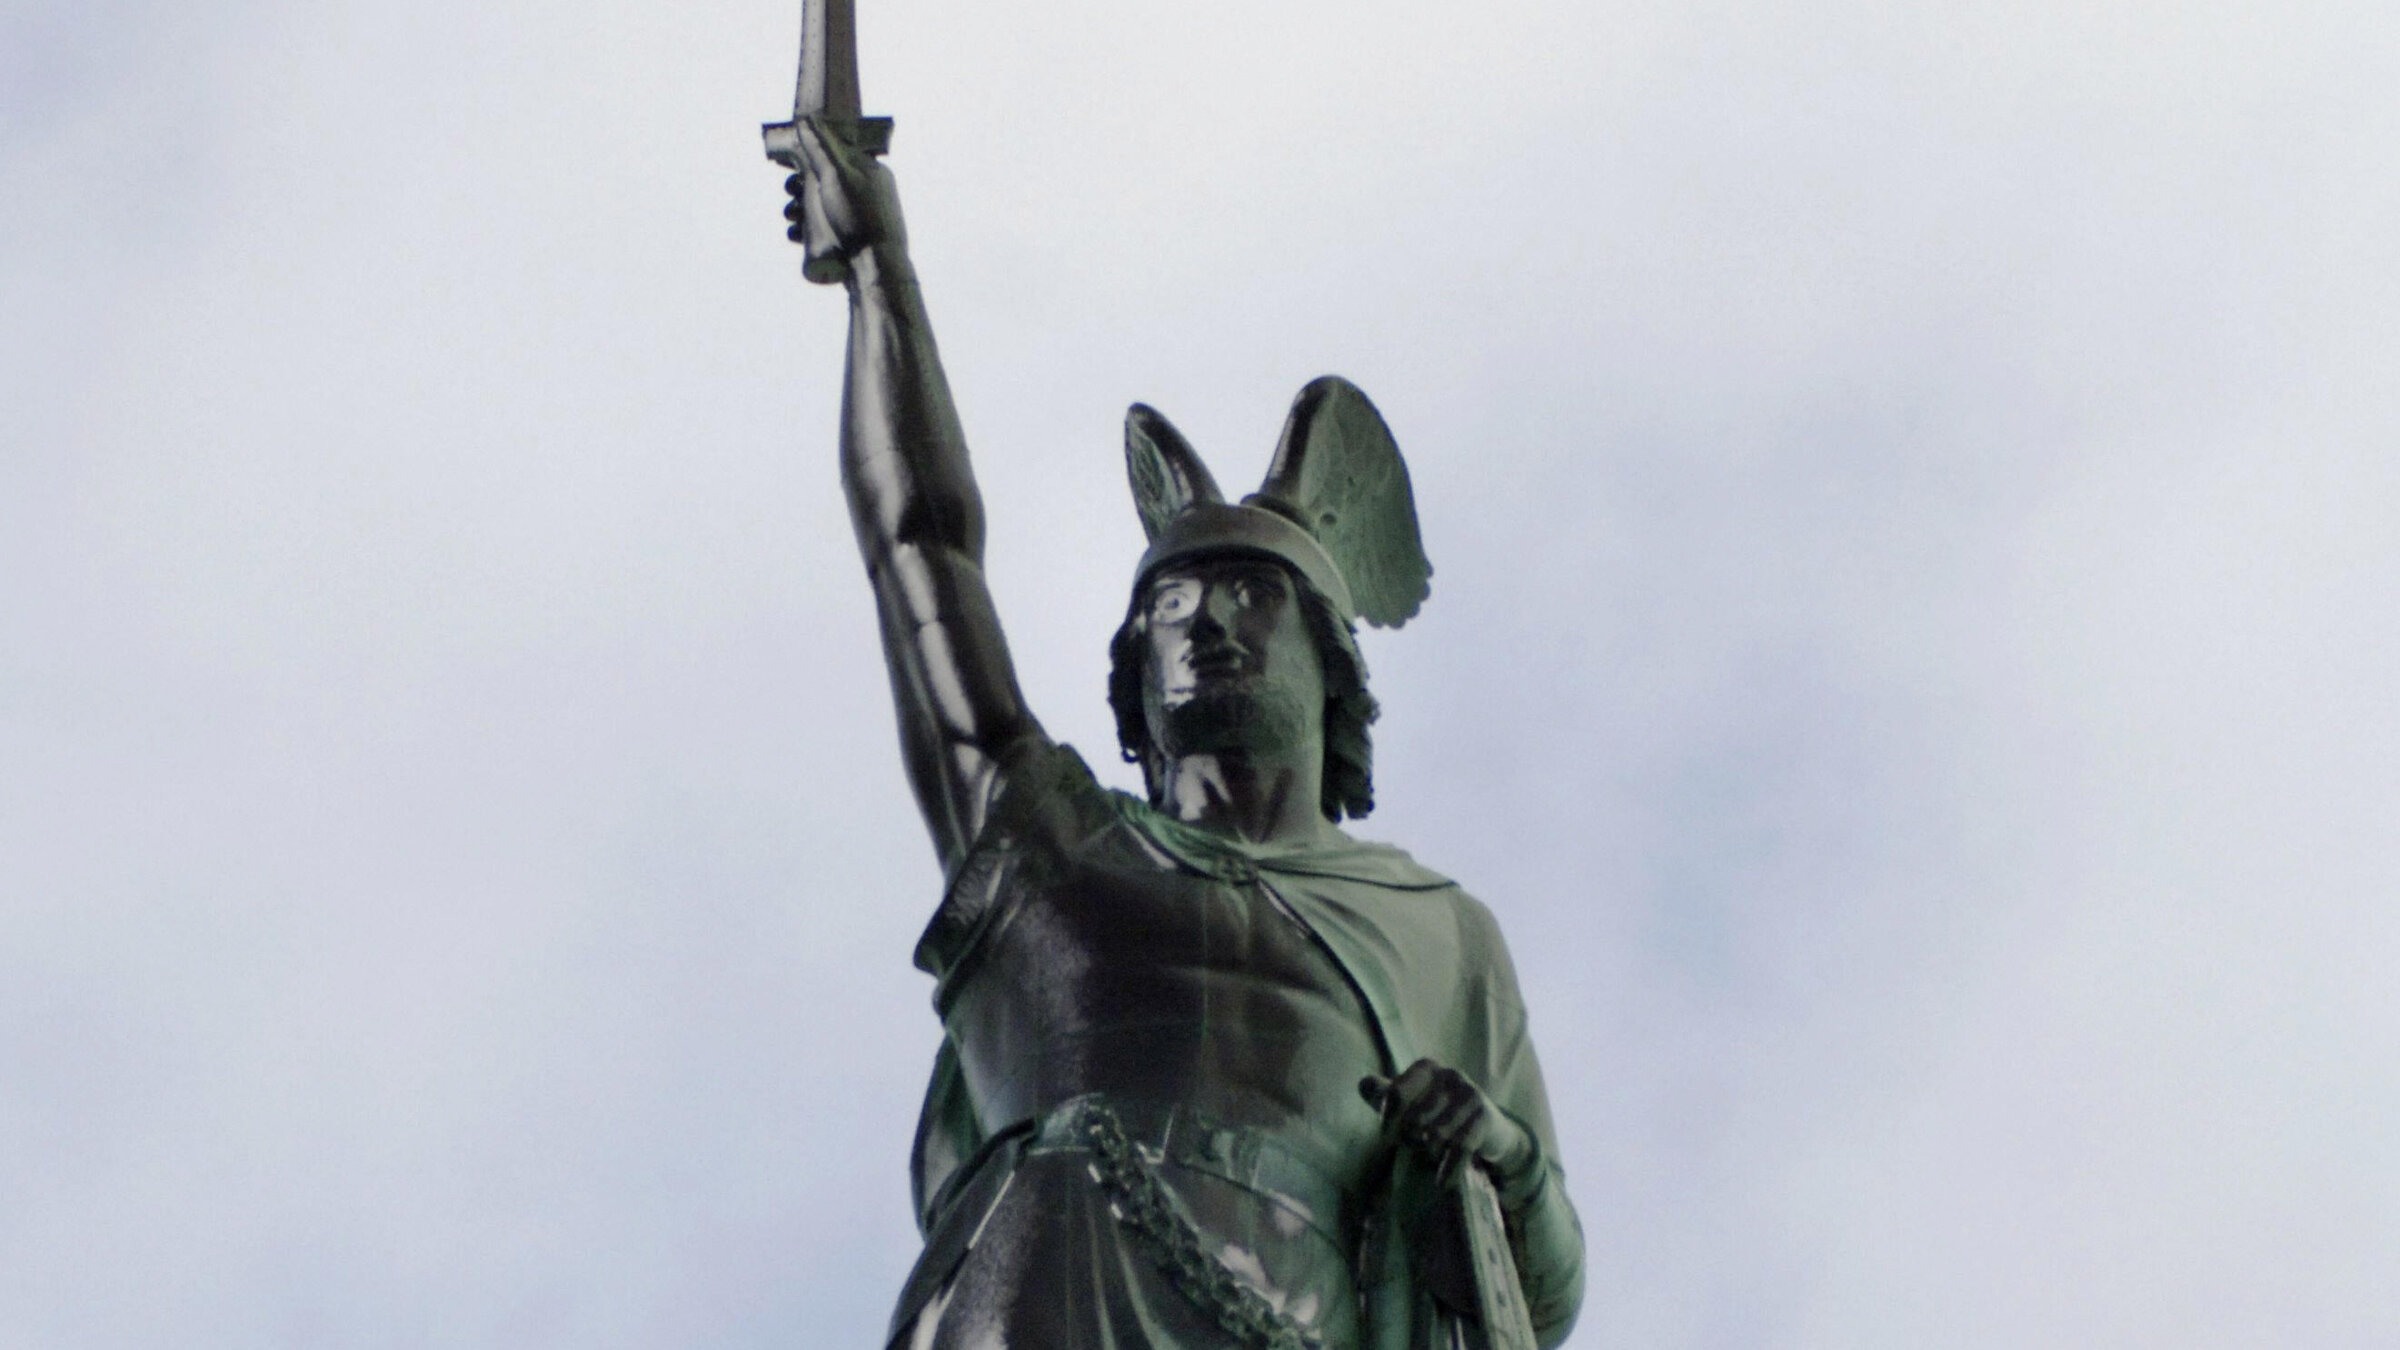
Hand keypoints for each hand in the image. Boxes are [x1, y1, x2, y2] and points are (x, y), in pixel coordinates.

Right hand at [783, 116, 906, 283]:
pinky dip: (805, 230)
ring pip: (819, 207)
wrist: (874, 268)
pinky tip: (796, 234)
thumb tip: (806, 118)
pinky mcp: (848, 241)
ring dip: (797, 209)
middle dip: (799, 188)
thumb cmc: (859, 217)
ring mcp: (856, 218)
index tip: (793, 169)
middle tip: (790, 194)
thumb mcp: (837, 176)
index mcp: (869, 171)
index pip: (833, 156)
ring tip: (791, 217)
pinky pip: (822, 230)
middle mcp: (865, 192)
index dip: (808, 161)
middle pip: (822, 182)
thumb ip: (820, 147)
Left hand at [1360, 1059, 1533, 1180]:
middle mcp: (1449, 1075)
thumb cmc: (1439, 1114)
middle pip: (1415, 1119)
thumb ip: (1384, 1095)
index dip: (1388, 1120)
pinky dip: (1449, 1169)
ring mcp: (1470, 1094)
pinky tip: (1443, 1183)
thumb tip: (1363, 1085)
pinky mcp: (1485, 1116)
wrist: (1490, 1130)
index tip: (1387, 1139)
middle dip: (1411, 1140)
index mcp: (1426, 1068)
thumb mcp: (1411, 1102)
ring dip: (1431, 1153)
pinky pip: (1460, 1147)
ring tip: (1432, 1154)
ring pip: (1436, 1135)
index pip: (1396, 1094)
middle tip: (1416, 1147)